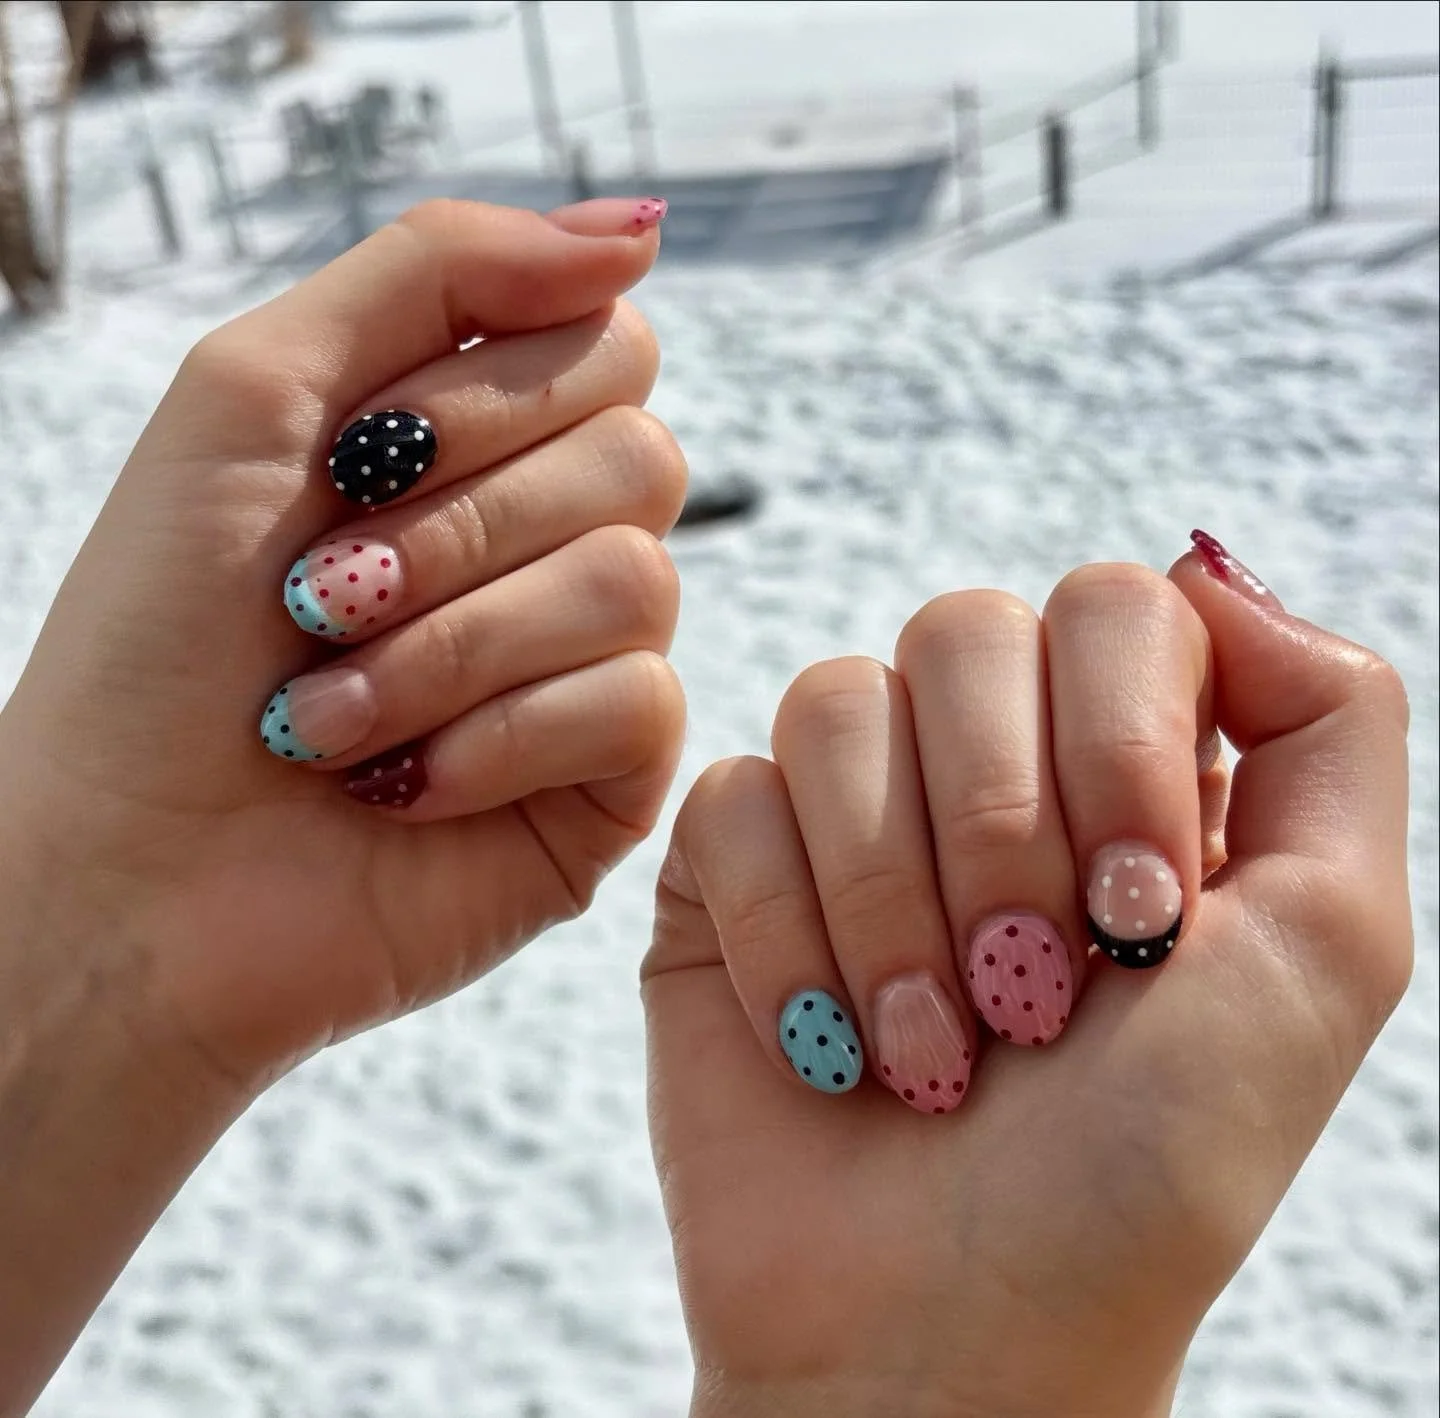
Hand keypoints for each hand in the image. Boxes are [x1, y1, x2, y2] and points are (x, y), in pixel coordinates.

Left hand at [0, 197, 684, 1409]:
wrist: (125, 875)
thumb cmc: (163, 638)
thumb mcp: (260, 390)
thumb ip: (440, 270)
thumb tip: (642, 229)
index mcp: (487, 453)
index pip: (608, 347)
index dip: (497, 393)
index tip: (360, 459)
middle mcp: (555, 548)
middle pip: (641, 453)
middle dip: (461, 526)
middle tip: (321, 598)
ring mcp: (591, 667)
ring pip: (638, 581)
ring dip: (452, 644)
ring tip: (332, 716)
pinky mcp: (610, 783)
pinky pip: (639, 705)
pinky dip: (494, 739)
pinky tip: (403, 787)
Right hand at [644, 537, 1410, 1417]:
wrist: (949, 1337)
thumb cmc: (1145, 1172)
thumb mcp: (1325, 950)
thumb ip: (1330, 727)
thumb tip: (1209, 573)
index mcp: (1123, 762)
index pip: (1117, 606)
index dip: (1121, 740)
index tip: (1137, 922)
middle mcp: (982, 762)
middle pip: (966, 628)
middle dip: (1003, 832)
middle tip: (1030, 996)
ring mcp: (847, 808)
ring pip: (841, 702)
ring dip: (896, 903)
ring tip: (931, 1048)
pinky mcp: (731, 864)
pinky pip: (735, 796)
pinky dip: (793, 939)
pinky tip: (831, 1045)